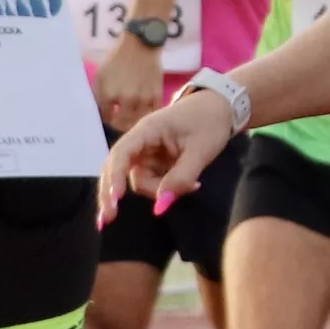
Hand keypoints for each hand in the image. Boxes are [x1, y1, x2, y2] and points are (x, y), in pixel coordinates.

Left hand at [93, 31, 160, 130]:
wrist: (140, 45)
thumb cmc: (117, 59)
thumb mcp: (100, 76)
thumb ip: (99, 95)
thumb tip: (101, 112)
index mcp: (109, 94)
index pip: (105, 118)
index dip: (105, 119)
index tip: (107, 117)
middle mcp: (126, 99)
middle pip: (121, 125)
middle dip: (117, 125)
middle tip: (117, 122)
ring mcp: (143, 99)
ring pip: (137, 122)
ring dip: (131, 122)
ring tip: (128, 118)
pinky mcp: (156, 96)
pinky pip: (150, 114)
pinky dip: (144, 115)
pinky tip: (140, 110)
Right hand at [101, 82, 239, 222]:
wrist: (221, 107)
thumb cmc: (210, 122)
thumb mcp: (200, 151)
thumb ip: (180, 178)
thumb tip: (160, 206)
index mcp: (146, 130)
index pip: (121, 154)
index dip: (114, 178)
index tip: (114, 200)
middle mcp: (140, 142)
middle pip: (117, 169)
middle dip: (113, 194)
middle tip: (108, 221)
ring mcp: (146, 153)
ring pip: (139, 180)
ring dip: (158, 191)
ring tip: (194, 186)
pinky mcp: (155, 162)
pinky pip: (152, 181)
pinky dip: (165, 189)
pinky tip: (191, 185)